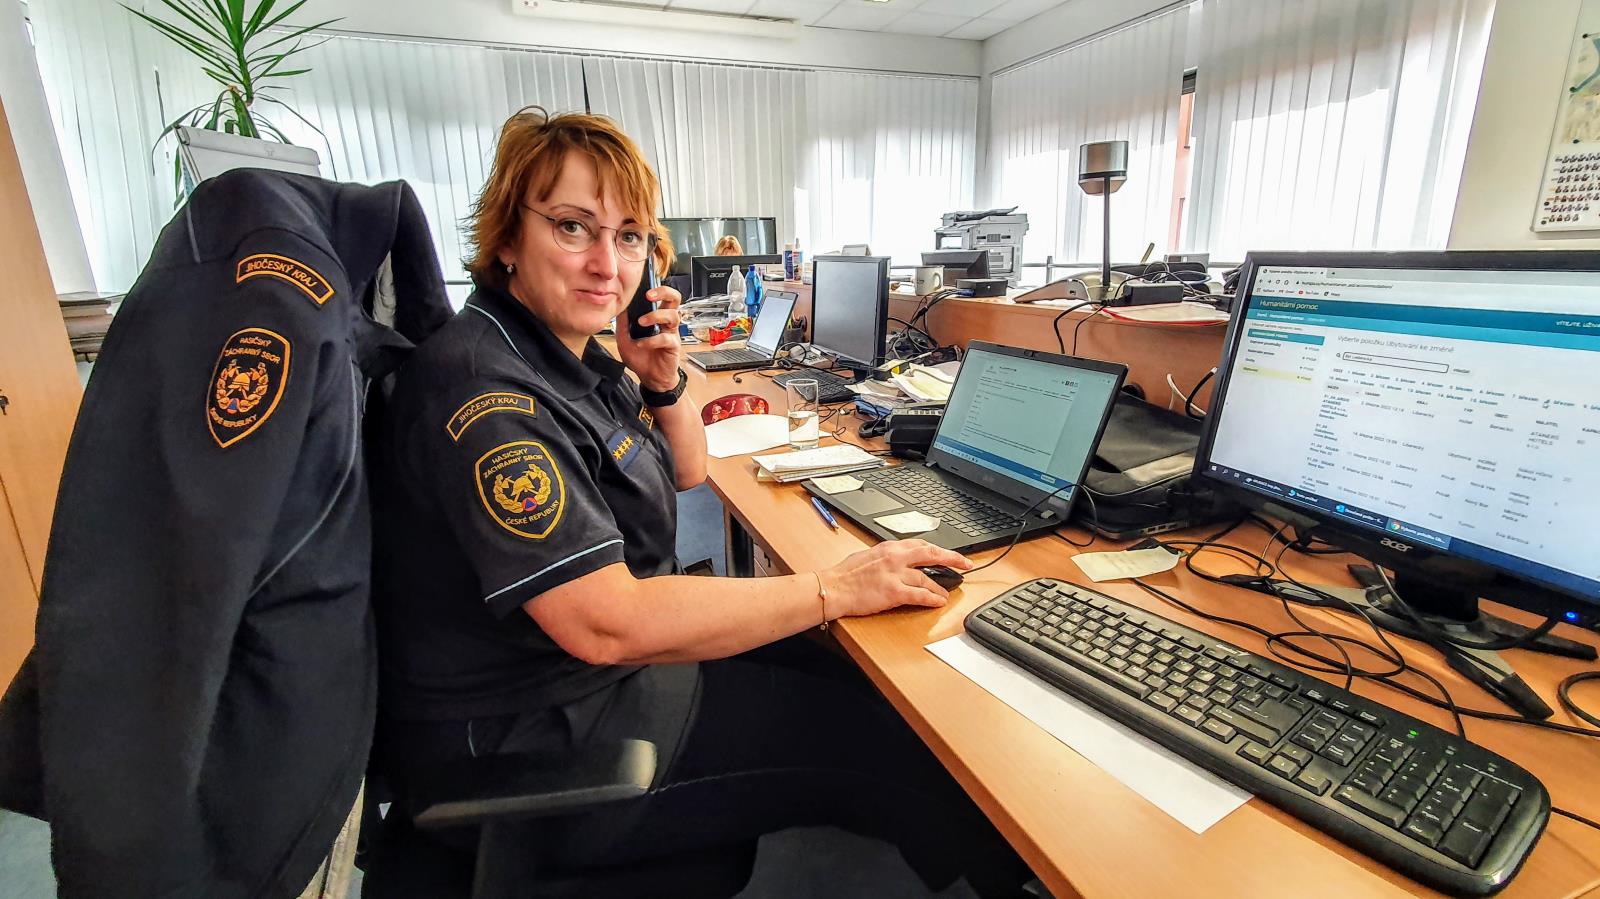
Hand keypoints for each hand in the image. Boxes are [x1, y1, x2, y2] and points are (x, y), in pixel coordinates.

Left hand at [616, 285, 683, 391]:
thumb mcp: (624, 339)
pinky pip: (666, 338)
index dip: (657, 288)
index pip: (662, 296)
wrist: (650, 378)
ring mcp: (671, 333)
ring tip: (642, 322)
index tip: (643, 288)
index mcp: (657, 316)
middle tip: (649, 296)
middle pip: (675, 298)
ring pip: (673, 315)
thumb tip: (619, 308)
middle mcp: (666, 322)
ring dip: (656, 316)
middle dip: (664, 292)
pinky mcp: (673, 346)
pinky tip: (642, 344)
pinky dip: (653, 340)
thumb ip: (623, 324)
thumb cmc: (641, 358)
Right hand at [817, 540, 972, 619]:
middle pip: (931, 554)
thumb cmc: (845, 575)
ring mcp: (895, 574)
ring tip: (947, 593)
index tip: (949, 553)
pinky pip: (919, 594)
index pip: (921, 544)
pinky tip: (938, 602)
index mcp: (889, 547)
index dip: (939, 549)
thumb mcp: (868, 556)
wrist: (833, 587)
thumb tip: (899, 560)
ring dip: (940, 586)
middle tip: (966, 564)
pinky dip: (931, 598)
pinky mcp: (893, 591)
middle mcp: (895, 557)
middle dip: (952, 559)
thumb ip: (886, 557)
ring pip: (927, 577)